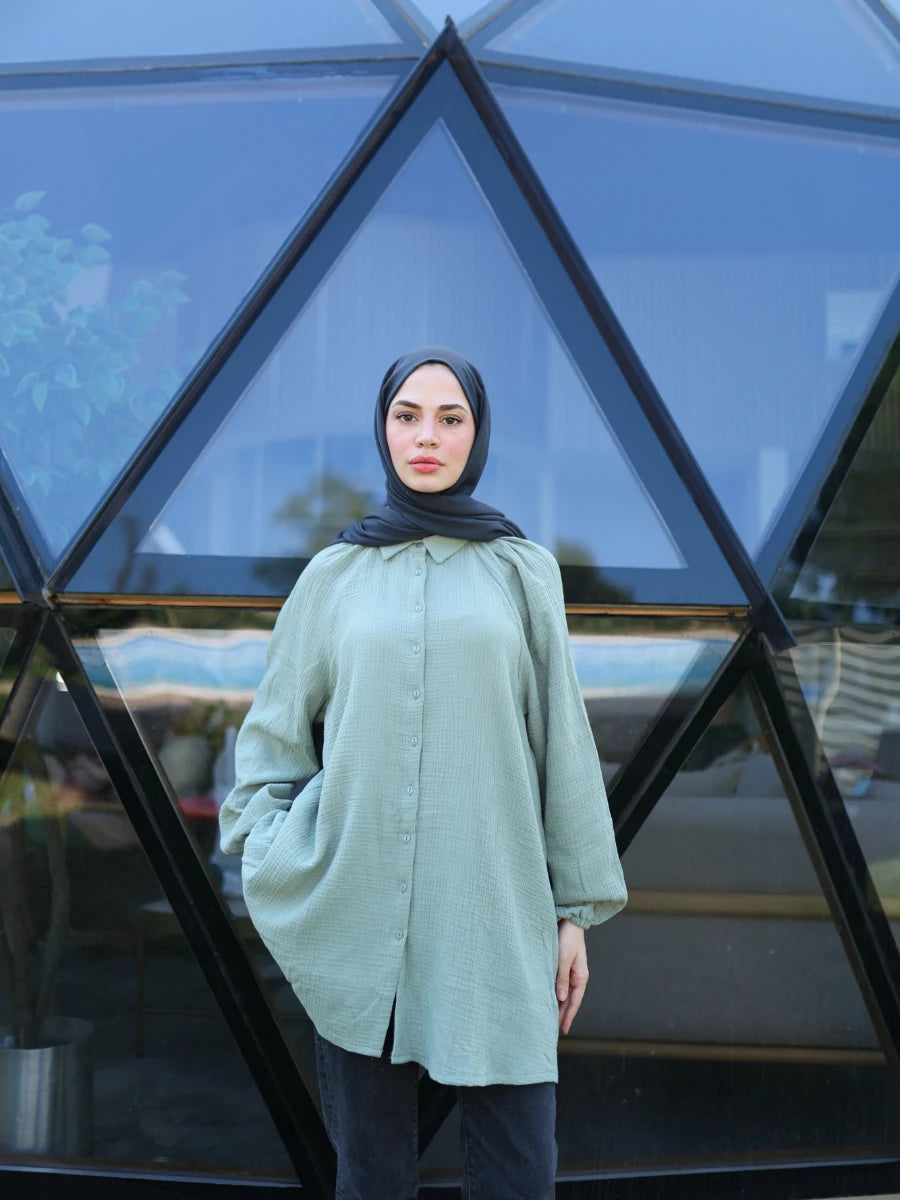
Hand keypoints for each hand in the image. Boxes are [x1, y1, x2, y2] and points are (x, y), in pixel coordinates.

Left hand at [556, 919, 587, 1034]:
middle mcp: (577, 976)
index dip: (568, 1016)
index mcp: (581, 976)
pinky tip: (550, 999)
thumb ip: (561, 978)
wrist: (569, 920)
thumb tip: (561, 999)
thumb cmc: (567, 937)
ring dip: (559, 1005)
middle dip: (563, 1014)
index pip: (574, 1001)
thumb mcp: (563, 958)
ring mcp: (571, 971)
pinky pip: (561, 984)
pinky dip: (556, 994)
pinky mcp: (564, 965)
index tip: (563, 1029)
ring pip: (565, 993)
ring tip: (551, 1018)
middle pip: (570, 1000)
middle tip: (553, 1028)